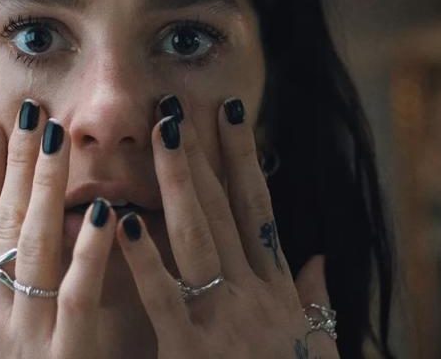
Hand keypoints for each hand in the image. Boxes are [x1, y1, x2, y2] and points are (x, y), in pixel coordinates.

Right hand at [0, 99, 118, 357]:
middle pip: (0, 224)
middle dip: (15, 164)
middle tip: (28, 111)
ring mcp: (26, 334)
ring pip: (34, 246)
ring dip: (44, 188)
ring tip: (56, 138)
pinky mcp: (69, 353)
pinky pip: (79, 294)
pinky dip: (90, 251)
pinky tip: (103, 211)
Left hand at [115, 95, 338, 357]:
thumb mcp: (313, 343)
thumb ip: (311, 299)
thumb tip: (316, 257)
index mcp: (275, 289)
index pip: (257, 207)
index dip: (244, 157)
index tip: (229, 113)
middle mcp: (253, 294)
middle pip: (225, 209)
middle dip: (203, 154)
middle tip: (181, 105)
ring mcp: (224, 320)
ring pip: (200, 237)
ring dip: (180, 183)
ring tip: (162, 135)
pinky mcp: (191, 352)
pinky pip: (164, 299)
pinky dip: (144, 259)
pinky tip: (124, 221)